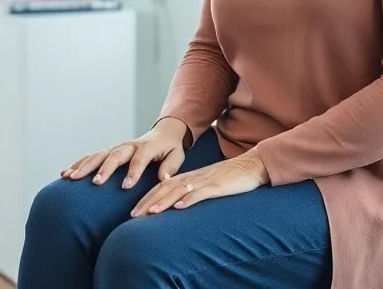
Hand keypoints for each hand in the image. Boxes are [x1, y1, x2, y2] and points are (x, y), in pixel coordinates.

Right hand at [61, 117, 189, 189]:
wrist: (163, 133)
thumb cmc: (170, 148)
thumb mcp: (177, 155)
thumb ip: (170, 166)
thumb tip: (163, 178)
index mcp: (146, 147)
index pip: (139, 159)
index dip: (133, 171)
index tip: (126, 186)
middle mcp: (128, 146)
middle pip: (114, 155)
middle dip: (104, 169)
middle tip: (95, 182)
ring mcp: (116, 148)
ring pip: (98, 155)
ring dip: (84, 166)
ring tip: (70, 177)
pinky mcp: (109, 151)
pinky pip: (91, 157)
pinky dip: (78, 164)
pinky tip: (65, 173)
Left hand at [131, 151, 269, 216]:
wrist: (250, 166)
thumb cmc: (229, 178)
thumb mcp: (207, 186)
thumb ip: (191, 193)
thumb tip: (176, 207)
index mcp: (188, 178)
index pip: (161, 187)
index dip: (146, 199)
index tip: (134, 212)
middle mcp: (192, 178)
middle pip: (165, 189)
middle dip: (148, 202)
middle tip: (133, 216)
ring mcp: (204, 182)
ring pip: (178, 190)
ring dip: (163, 202)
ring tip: (150, 213)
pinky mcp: (217, 186)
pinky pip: (201, 192)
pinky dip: (189, 199)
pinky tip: (179, 207)